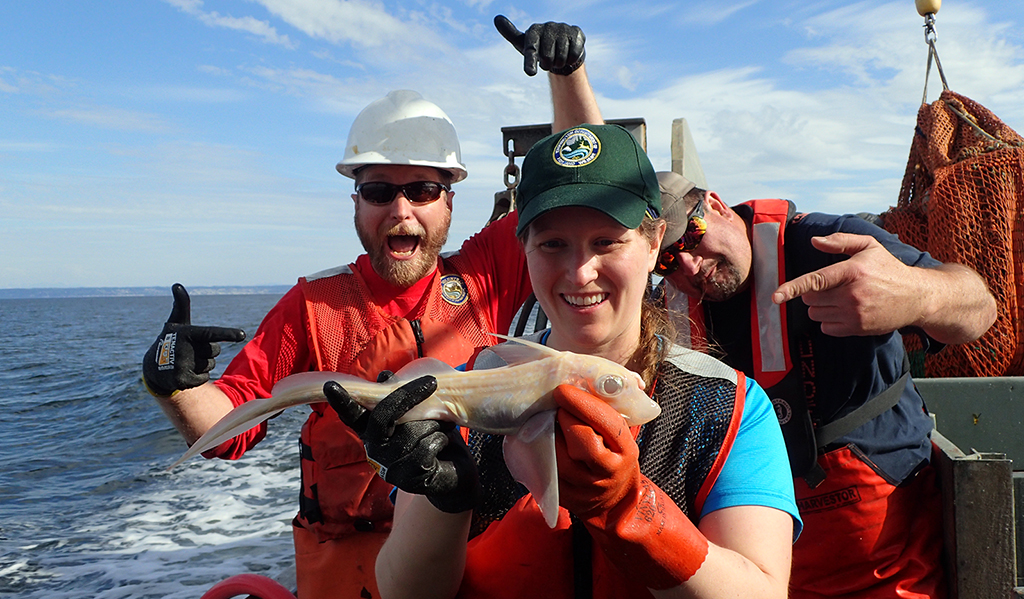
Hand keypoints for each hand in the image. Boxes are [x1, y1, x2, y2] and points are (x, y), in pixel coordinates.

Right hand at [142, 283, 244, 396]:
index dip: (228, 333)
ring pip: (211, 364)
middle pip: (215, 350)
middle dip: (207, 351)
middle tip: (190, 350)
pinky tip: (185, 373)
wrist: (153, 368)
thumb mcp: (176, 323)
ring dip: (202, 364)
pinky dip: (198, 377)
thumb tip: (176, 284)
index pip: (212, 333)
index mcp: (188, 333)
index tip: (242, 335)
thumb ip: (181, 305)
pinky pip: (205, 378)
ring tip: (186, 361)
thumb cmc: (171, 340)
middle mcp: (185, 348)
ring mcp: (183, 365)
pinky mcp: (182, 380)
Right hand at [324, 375, 478, 513]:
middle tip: (432, 382)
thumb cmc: (431, 436)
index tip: (330, 385)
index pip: (352, 415)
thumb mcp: (418, 413)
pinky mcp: (407, 479)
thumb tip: (384, 376)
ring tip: (440, 429)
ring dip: (434, 425)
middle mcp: (374, 449)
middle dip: (408, 396)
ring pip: (412, 431)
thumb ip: (399, 396)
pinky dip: (440, 440)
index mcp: (371, 430)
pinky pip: (426, 447)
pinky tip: (441, 444)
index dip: (342, 402)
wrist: (453, 471)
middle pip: (382, 416)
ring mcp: (388, 467)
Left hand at [494, 15, 584, 76]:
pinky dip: (570, 60)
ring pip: (561, 58)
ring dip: (559, 63)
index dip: (530, 62)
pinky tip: (568, 54)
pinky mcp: (576, 32)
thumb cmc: (540, 47)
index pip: (531, 49)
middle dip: (548, 65)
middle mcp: (548, 26)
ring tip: (557, 58)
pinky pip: (573, 54)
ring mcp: (563, 28)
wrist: (563, 47)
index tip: (530, 73)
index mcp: (533, 30)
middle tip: (548, 61)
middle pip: (547, 57)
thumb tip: (496, 18)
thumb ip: (510, 34)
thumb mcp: (524, 44)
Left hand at [553, 384, 708, 588]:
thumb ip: (615, 409)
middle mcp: (606, 472)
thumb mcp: (623, 437)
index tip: (564, 389)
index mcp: (626, 451)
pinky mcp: (561, 496)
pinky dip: (537, 449)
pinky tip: (535, 436)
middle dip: (565, 416)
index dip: (583, 403)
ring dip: (547, 431)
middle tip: (556, 403)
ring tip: (545, 417)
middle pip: (582, 441)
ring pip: (558, 456)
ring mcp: (582, 487)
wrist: (612, 502)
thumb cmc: (614, 457)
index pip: (607, 422)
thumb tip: (616, 377)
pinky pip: (543, 468)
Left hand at [772, 233, 923, 336]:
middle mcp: (852, 294)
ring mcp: (855, 314)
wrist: (916, 297)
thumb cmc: (888, 269)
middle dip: (814, 293)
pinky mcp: (858, 329)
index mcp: (853, 271)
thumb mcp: (869, 246)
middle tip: (832, 286)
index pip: (816, 280)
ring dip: (820, 306)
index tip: (775, 296)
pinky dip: (829, 320)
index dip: (793, 288)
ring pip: (816, 314)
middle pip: (811, 299)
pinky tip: (845, 311)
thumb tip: (814, 241)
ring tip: (840, 298)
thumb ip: (840, 242)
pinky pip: (826, 327)